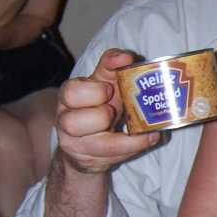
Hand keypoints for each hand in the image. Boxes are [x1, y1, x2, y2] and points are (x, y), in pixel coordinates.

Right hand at [56, 49, 158, 174]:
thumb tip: (124, 56)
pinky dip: (135, 146)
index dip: (93, 91)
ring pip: (95, 144)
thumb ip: (111, 66)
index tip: (110, 89)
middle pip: (74, 122)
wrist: (88, 143)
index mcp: (68, 96)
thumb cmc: (98, 106)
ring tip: (138, 128)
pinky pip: (113, 156)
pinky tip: (150, 138)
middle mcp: (65, 121)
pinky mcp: (88, 160)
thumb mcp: (104, 83)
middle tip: (115, 111)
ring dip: (120, 137)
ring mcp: (75, 144)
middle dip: (101, 116)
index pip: (71, 91)